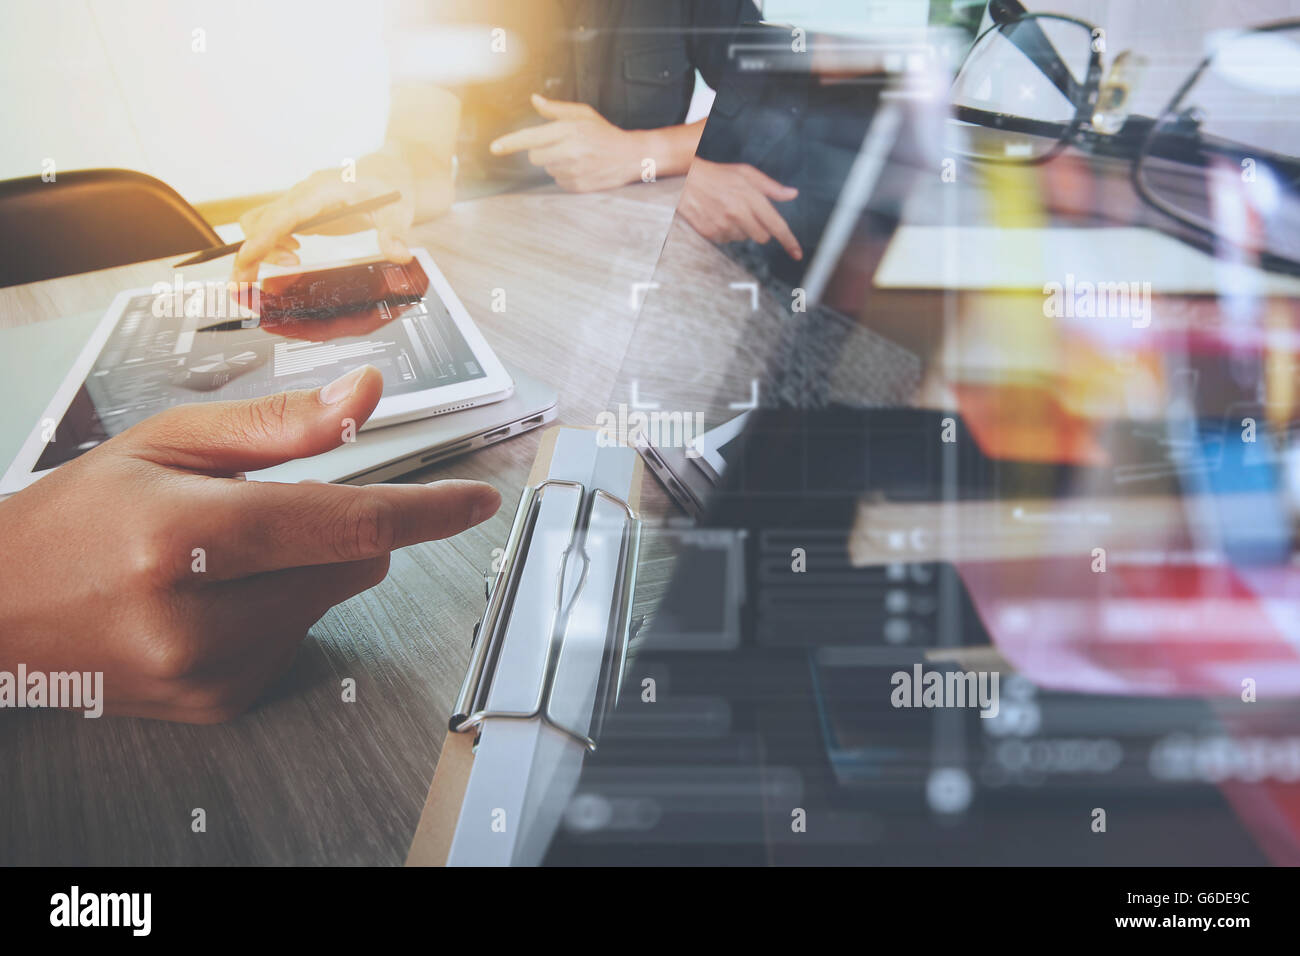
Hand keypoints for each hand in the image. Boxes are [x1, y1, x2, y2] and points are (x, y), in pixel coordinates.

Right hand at [0, 365, 500, 722]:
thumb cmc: (77, 518)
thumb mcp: (165, 444)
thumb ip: (279, 426)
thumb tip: (366, 395)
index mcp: (182, 538)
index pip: (344, 523)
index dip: (425, 510)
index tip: (477, 501)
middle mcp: (199, 619)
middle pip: (356, 561)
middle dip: (336, 525)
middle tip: (259, 511)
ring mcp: (211, 673)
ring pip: (333, 598)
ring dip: (304, 568)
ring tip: (216, 559)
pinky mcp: (221, 702)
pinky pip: (301, 638)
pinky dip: (279, 609)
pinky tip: (210, 600)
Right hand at [232, 154, 420, 282]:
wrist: (390, 170)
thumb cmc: (392, 185)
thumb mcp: (399, 211)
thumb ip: (394, 233)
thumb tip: (398, 255)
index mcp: (323, 190)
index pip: (284, 214)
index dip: (263, 239)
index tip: (245, 260)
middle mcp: (305, 192)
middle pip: (262, 221)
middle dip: (251, 253)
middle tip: (249, 283)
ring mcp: (301, 200)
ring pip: (261, 222)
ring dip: (262, 248)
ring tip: (291, 264)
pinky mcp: (302, 210)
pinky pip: (272, 224)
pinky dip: (271, 243)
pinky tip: (294, 255)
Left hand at [489, 94, 647, 192]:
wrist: (630, 156)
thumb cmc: (604, 133)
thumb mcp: (582, 114)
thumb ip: (556, 109)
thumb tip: (535, 100)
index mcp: (568, 131)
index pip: (531, 138)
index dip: (510, 143)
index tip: (494, 148)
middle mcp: (569, 152)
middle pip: (534, 156)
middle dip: (541, 150)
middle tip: (561, 145)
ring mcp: (573, 171)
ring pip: (546, 169)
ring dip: (555, 163)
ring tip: (576, 156)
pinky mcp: (577, 186)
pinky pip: (558, 181)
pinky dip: (565, 175)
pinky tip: (580, 167)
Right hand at [677, 159, 802, 260]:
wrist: (685, 180)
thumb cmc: (717, 175)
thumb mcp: (746, 173)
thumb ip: (771, 186)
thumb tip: (792, 194)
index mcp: (750, 197)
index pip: (777, 225)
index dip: (789, 242)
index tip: (796, 253)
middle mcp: (738, 213)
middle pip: (762, 237)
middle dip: (761, 229)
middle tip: (749, 214)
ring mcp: (723, 225)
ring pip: (744, 239)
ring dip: (741, 229)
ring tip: (728, 211)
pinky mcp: (710, 233)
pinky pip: (727, 241)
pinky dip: (726, 232)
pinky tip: (718, 217)